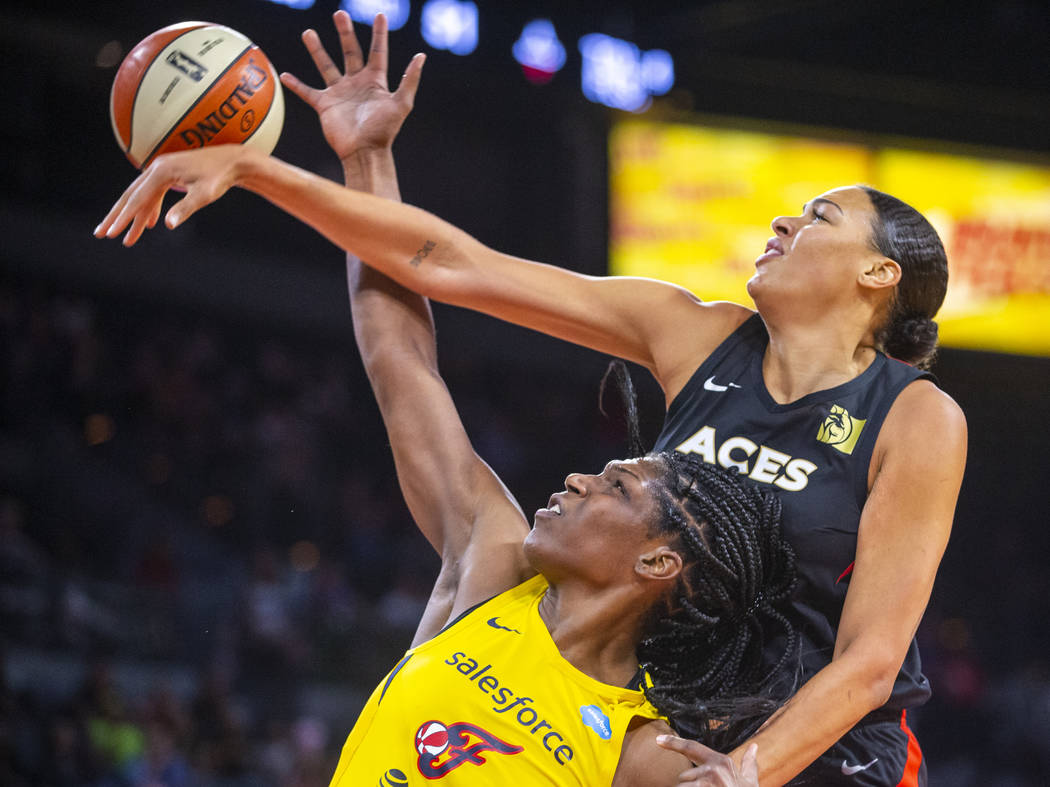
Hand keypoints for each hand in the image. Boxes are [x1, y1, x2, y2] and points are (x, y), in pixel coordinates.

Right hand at [93, 144, 248, 245]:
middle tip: (101, 234)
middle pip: (131, 196)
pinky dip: (148, 209)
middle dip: (116, 217)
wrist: (232, 160)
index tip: (111, 234)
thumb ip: (185, 209)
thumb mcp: (204, 195)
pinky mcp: (167, 173)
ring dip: (132, 217)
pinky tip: (147, 224)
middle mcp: (156, 168)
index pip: (137, 200)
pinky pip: (152, 193)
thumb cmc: (219, 178)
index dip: (123, 219)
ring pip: (140, 196)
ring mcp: (160, 170)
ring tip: (124, 238)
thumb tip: (169, 225)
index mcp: (161, 173)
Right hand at [280, 11, 423, 160]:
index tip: (380, 15)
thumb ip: (410, 80)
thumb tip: (421, 56)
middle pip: (350, 52)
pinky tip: (285, 75)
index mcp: (375, 81)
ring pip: (326, 66)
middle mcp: (356, 83)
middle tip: (340, 13)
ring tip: (308, 32)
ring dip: (317, 49)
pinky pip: (308, 92)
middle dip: (345, 33)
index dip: (379, 34)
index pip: (377, 52)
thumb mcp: (401, 104)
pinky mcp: (325, 105)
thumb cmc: (384, 130)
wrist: (364, 152)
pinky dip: (296, 85)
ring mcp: (339, 93)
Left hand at [656, 736, 758, 786]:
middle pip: (684, 775)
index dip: (674, 742)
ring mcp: (706, 784)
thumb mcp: (750, 782)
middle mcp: (712, 770)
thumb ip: (749, 764)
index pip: (692, 747)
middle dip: (690, 785)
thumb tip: (754, 747)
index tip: (658, 739)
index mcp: (722, 762)